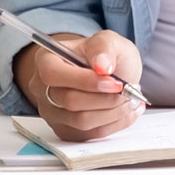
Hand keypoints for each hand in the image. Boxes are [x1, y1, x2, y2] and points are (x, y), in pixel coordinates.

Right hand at [20, 31, 144, 141]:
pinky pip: (90, 134)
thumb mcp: (108, 40)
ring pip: (81, 121)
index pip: (53, 74)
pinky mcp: (66, 131)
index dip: (85, 81)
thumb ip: (104, 47)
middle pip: (69, 101)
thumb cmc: (103, 55)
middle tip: (129, 90)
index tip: (116, 82)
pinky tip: (128, 111)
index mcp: (46, 60)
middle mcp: (43, 89)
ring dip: (113, 112)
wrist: (107, 73)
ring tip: (131, 99)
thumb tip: (102, 66)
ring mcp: (52, 113)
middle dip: (105, 98)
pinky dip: (115, 123)